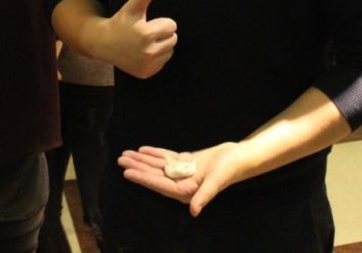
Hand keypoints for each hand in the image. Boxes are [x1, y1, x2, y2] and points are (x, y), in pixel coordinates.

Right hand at [103, 0, 176, 78]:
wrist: (103, 43)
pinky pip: (163, 62)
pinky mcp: (146, 73)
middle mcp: (148, 52)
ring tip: (145, 42)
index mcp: (146, 34)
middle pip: (173, 39)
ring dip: (162, 45)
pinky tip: (143, 52)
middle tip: (147, 32)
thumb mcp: (133, 7)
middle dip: (163, 33)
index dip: (161, 22)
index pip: (172, 26)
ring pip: (170, 51)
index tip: (149, 23)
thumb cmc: (120, 22)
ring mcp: (147, 65)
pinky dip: (157, 57)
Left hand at [118, 143, 244, 216]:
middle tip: (120, 159)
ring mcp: (183, 172)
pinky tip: (143, 150)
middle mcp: (181, 183)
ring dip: (143, 160)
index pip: (159, 185)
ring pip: (158, 166)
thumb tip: (194, 211)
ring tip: (126, 154)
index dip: (143, 178)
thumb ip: (204, 196)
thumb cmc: (229, 169)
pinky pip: (167, 158)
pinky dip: (155, 154)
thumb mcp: (216, 182)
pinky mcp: (187, 162)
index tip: (127, 172)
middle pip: (155, 175)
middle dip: (138, 167)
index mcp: (186, 191)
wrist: (240, 158)